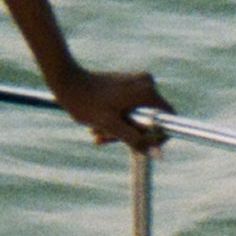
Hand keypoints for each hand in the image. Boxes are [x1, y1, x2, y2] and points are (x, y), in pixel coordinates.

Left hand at [52, 65, 166, 150]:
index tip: (138, 144)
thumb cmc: (86, 103)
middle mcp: (146, 83)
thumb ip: (136, 140)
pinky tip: (100, 125)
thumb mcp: (111, 126)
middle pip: (150, 119)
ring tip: (97, 133)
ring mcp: (137, 82)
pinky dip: (118, 118)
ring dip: (120, 128)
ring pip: (138, 115)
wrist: (67, 81)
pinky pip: (131, 107)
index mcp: (146, 92)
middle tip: (106, 139)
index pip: (168, 118)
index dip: (157, 136)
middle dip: (130, 133)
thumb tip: (158, 154)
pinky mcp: (128, 83)